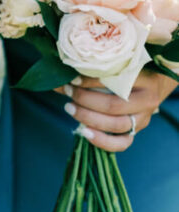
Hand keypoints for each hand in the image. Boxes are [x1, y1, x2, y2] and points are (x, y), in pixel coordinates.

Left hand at [58, 70, 176, 152]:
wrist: (152, 85)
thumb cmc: (128, 72)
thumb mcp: (116, 67)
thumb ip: (91, 72)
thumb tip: (59, 78)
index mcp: (143, 79)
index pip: (115, 81)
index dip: (90, 81)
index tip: (71, 78)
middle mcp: (146, 100)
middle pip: (113, 106)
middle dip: (85, 100)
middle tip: (68, 91)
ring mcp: (143, 118)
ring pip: (115, 125)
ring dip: (88, 118)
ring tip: (70, 108)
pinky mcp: (137, 131)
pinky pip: (121, 143)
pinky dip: (102, 141)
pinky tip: (84, 132)